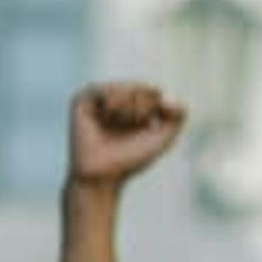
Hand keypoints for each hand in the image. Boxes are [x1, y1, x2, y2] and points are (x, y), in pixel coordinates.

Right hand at [66, 82, 186, 191]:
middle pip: (144, 88)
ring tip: (116, 124)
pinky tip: (106, 118)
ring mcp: (99, 98)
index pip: (155, 92)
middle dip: (142, 110)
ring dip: (128, 110)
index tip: (146, 129)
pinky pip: (106, 89)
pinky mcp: (82, 99)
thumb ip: (179, 116)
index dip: (154, 110)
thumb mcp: (165, 138)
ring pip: (127, 87)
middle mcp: (117, 100)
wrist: (104, 173)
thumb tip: (170, 99)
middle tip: (128, 127)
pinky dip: (113, 106)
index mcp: (135, 106)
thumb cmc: (132, 159)